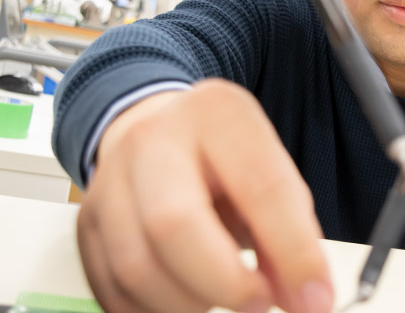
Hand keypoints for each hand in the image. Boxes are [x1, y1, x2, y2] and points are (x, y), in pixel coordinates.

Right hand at [77, 79, 332, 312]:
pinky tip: (187, 295)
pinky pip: (112, 290)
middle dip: (226, 283)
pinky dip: (155, 311)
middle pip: (174, 225)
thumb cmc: (223, 155)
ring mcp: (110, 180)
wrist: (159, 130)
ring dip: (190, 302)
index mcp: (217, 114)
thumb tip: (305, 298)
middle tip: (260, 302)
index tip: (314, 299)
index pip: (259, 187)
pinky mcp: (87, 221)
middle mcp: (154, 140)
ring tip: (223, 293)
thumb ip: (291, 232)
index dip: (293, 252)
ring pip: (137, 267)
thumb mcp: (270, 171)